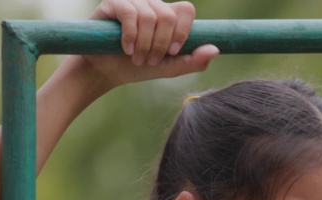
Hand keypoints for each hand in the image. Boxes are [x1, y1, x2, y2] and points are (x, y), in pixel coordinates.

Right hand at [77, 0, 217, 88]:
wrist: (106, 71)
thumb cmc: (138, 67)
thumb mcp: (169, 68)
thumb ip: (193, 61)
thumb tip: (215, 50)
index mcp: (168, 16)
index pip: (186, 9)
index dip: (184, 30)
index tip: (173, 51)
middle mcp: (152, 4)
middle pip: (168, 15)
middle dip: (161, 44)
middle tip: (151, 60)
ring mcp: (133, 1)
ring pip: (149, 16)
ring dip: (144, 44)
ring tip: (137, 59)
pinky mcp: (114, 3)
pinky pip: (129, 13)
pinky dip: (130, 35)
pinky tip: (126, 49)